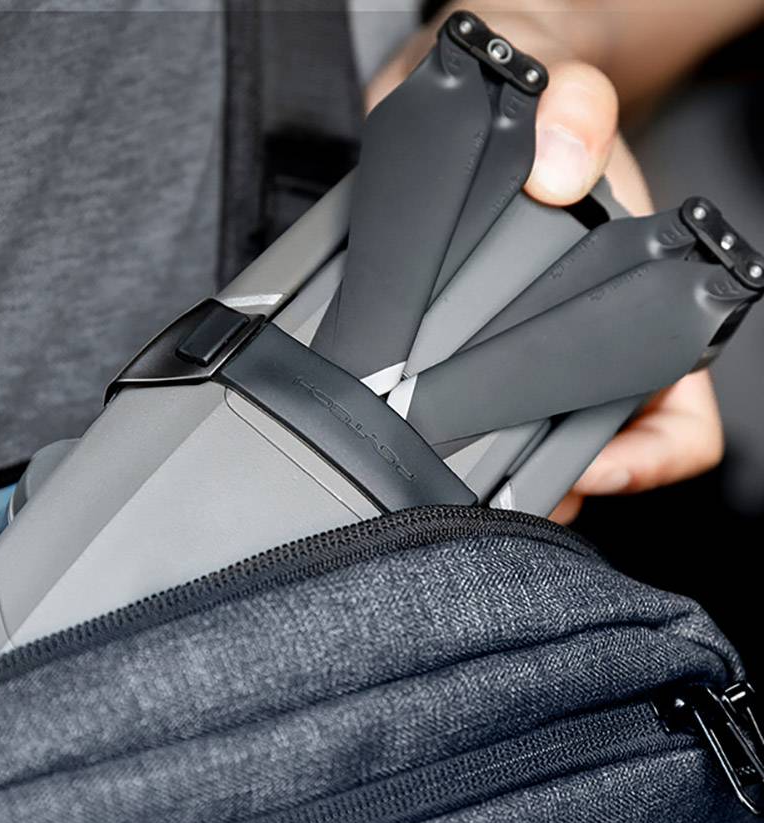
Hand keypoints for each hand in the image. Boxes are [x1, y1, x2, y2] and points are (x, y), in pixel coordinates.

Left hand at [368, 7, 724, 523]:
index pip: (673, 406)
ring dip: (486, 476)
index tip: (588, 470)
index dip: (644, 455)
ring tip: (435, 483)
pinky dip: (438, 433)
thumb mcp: (553, 70)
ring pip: (524, 447)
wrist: (472, 87)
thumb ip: (569, 100)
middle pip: (590, 448)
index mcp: (640, 288)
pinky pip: (459, 411)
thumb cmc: (529, 84)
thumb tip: (562, 168)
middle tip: (483, 502)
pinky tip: (399, 428)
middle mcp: (587, 327)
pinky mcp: (459, 338)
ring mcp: (523, 341)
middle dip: (544, 486)